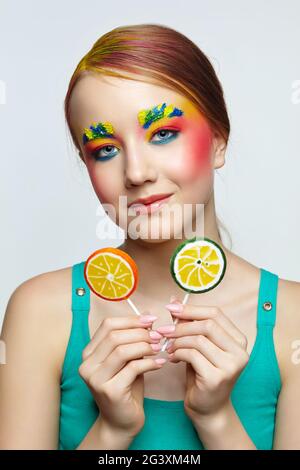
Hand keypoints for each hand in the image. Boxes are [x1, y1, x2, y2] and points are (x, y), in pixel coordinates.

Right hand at [78, 313, 164, 437]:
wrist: (121, 421)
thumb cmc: (126, 387)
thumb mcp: (128, 359)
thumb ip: (133, 340)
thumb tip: (148, 316)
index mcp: (89, 353)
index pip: (107, 325)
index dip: (131, 320)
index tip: (151, 319)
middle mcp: (87, 364)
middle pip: (114, 336)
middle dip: (140, 332)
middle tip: (159, 335)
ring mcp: (95, 378)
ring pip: (122, 350)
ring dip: (145, 346)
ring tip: (160, 347)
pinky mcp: (109, 391)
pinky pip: (132, 368)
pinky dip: (149, 362)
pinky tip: (160, 362)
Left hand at [156, 302, 248, 422]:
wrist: (208, 409)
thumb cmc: (202, 374)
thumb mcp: (197, 345)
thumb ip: (188, 323)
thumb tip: (173, 301)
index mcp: (238, 339)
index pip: (215, 313)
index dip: (191, 309)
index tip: (170, 308)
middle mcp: (240, 351)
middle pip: (207, 324)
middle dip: (181, 325)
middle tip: (163, 330)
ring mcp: (231, 365)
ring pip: (198, 339)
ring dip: (177, 341)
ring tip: (168, 347)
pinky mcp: (217, 377)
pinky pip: (192, 355)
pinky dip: (178, 353)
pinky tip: (172, 358)